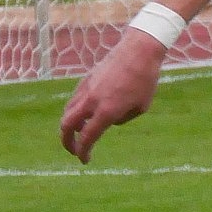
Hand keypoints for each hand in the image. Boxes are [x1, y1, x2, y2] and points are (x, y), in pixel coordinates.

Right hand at [59, 27, 166, 162]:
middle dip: (66, 141)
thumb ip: (121, 119)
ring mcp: (86, 89)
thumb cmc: (145, 81)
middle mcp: (92, 100)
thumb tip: (107, 121)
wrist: (138, 51)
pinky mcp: (86, 80)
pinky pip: (75, 100)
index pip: (88, 137)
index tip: (84, 160)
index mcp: (107, 110)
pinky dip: (75, 111)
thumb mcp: (140, 107)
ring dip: (70, 126)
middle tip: (74, 150)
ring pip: (68, 111)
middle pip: (66, 125)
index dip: (83, 151)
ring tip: (80, 133)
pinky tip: (86, 115)